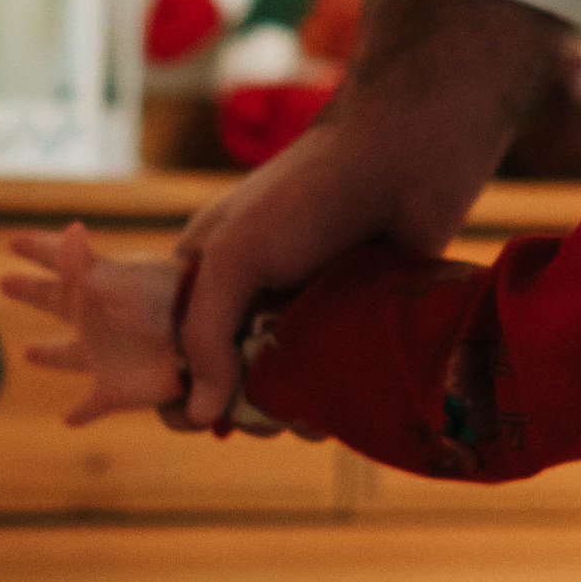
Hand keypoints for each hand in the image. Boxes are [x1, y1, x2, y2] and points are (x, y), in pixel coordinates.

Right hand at [0, 222, 184, 425]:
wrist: (200, 343)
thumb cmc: (161, 304)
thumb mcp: (119, 280)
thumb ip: (88, 262)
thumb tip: (74, 229)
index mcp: (91, 290)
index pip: (56, 263)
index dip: (35, 249)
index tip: (11, 239)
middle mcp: (94, 320)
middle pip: (53, 302)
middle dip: (29, 291)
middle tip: (3, 281)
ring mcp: (105, 355)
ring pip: (69, 354)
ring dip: (49, 353)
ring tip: (29, 352)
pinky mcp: (117, 390)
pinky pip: (94, 405)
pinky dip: (82, 413)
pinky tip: (68, 421)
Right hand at [173, 0, 569, 423]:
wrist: (405, 160)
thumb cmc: (307, 195)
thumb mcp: (235, 257)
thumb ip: (205, 333)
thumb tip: (196, 416)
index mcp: (209, 276)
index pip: (175, 350)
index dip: (178, 389)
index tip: (195, 421)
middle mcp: (254, 300)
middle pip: (231, 382)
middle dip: (241, 410)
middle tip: (262, 418)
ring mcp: (306, 315)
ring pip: (286, 392)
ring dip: (291, 415)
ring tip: (306, 417)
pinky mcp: (356, 327)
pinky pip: (335, 383)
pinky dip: (334, 403)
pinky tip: (341, 410)